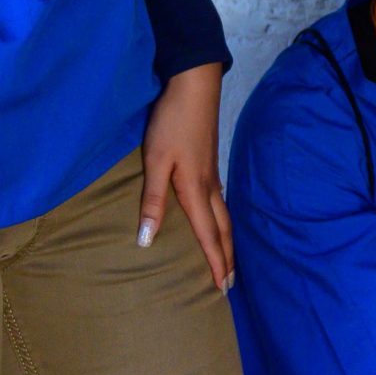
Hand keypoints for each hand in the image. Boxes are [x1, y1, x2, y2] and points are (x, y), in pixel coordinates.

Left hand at [142, 64, 234, 289]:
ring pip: (224, 215)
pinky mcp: (210, 162)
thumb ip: (153, 201)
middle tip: (229, 284)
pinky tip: (216, 219)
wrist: (194, 87)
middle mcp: (209, 186)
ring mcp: (213, 173)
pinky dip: (222, 221)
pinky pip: (220, 202)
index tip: (221, 288)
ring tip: (227, 258)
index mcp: (195, 190)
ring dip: (227, 240)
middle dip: (226, 257)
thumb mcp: (155, 161)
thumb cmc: (171, 123)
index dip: (215, 263)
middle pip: (223, 229)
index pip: (208, 235)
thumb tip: (147, 241)